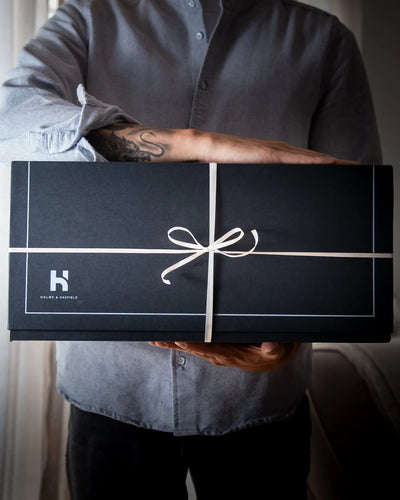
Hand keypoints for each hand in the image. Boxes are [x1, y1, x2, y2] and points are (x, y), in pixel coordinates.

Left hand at [87, 123, 357, 163]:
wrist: (101, 147)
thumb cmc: (124, 165)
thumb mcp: (156, 178)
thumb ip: (186, 184)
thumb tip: (218, 208)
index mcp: (206, 149)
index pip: (265, 154)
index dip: (300, 162)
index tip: (333, 168)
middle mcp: (216, 147)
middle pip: (273, 153)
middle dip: (310, 163)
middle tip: (344, 174)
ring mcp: (213, 152)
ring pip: (263, 157)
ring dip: (294, 166)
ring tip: (325, 178)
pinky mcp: (207, 157)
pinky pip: (246, 162)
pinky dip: (271, 168)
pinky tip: (282, 181)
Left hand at [148, 341, 299, 371]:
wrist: (275, 357)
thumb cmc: (277, 350)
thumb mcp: (281, 349)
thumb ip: (276, 348)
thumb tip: (271, 347)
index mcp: (234, 354)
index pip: (212, 349)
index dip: (196, 345)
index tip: (181, 340)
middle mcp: (220, 354)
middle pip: (194, 348)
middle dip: (175, 343)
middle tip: (155, 338)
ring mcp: (215, 351)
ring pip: (191, 346)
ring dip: (172, 342)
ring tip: (152, 338)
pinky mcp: (213, 347)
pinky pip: (193, 343)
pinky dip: (177, 340)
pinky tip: (164, 339)